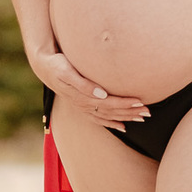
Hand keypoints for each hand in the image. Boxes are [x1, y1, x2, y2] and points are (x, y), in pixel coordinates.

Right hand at [32, 50, 149, 126]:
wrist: (44, 67)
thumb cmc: (58, 65)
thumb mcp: (67, 72)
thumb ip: (83, 84)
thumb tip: (101, 94)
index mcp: (83, 97)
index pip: (109, 103)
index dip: (125, 104)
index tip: (140, 102)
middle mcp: (84, 105)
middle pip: (112, 111)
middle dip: (130, 112)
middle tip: (148, 112)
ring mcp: (83, 107)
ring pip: (108, 116)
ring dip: (125, 117)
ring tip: (142, 117)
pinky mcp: (82, 106)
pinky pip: (99, 119)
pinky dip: (112, 123)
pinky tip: (122, 126)